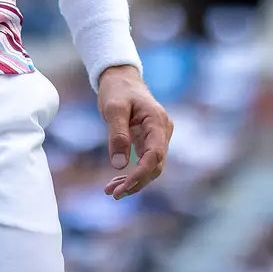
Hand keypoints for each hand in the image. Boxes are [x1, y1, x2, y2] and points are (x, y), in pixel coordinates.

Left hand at [96, 65, 171, 198]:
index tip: (123, 187)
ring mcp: (158, 137)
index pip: (155, 155)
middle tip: (113, 193)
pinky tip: (116, 182)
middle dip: (136, 182)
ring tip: (110, 191)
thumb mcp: (113, 108)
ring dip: (133, 181)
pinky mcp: (150, 141)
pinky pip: (145, 162)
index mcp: (157, 121)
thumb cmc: (117, 90)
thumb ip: (117, 135)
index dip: (141, 174)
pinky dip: (132, 174)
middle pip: (155, 165)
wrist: (121, 78)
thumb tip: (119, 165)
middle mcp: (163, 131)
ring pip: (151, 167)